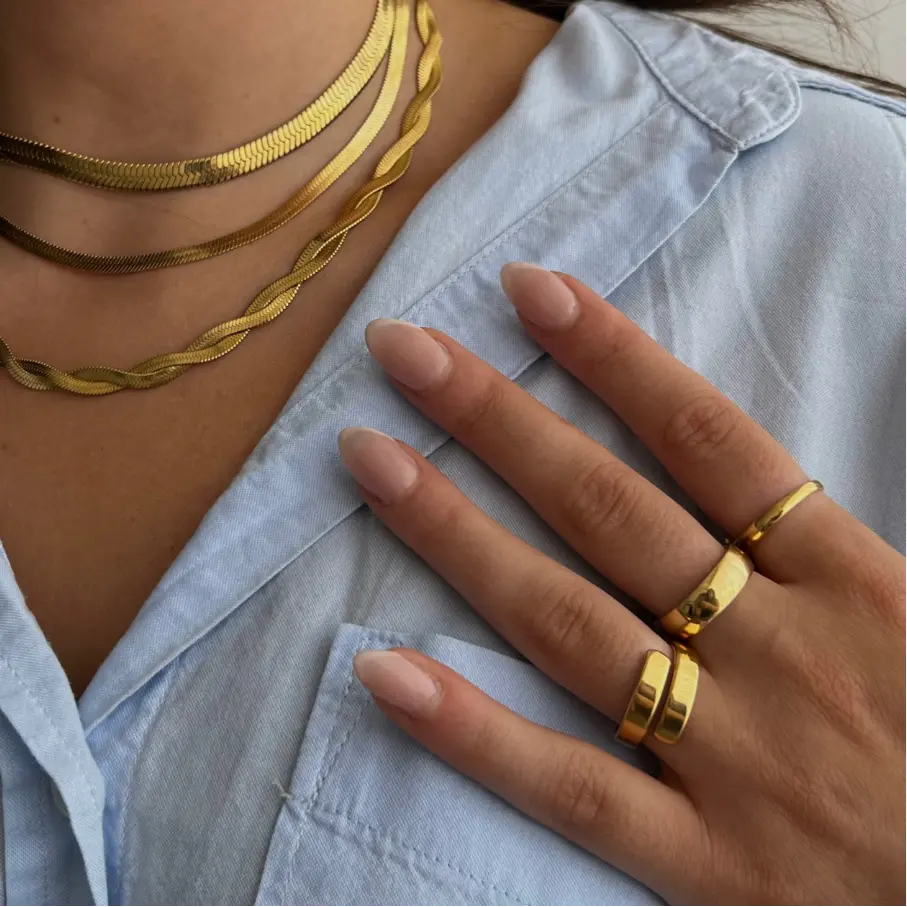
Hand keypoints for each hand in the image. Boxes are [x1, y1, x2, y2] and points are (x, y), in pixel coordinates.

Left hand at [337, 264, 906, 904]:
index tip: (532, 291)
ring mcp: (731, 756)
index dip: (613, 355)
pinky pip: (572, 789)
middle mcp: (775, 650)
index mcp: (848, 583)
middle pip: (608, 509)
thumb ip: (829, 544)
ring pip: (567, 623)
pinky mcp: (705, 863)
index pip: (705, 439)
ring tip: (370, 459)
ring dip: (456, 533)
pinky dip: (473, 732)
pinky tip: (385, 673)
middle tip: (404, 351)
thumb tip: (738, 467)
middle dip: (498, 419)